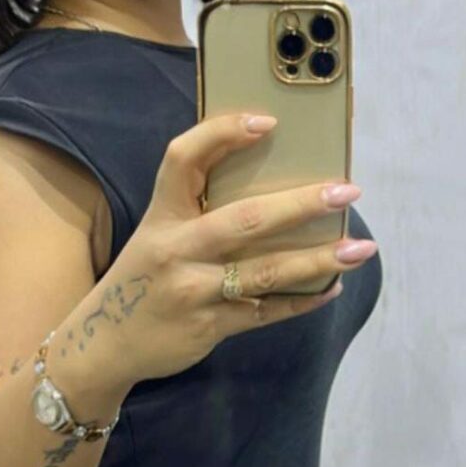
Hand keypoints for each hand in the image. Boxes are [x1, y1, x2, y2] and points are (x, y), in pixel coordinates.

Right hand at [95, 113, 377, 385]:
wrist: (104, 344)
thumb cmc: (145, 276)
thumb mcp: (158, 234)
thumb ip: (198, 210)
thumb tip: (275, 187)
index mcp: (162, 216)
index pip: (183, 159)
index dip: (222, 134)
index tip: (268, 122)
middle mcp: (176, 249)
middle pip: (245, 219)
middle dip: (301, 204)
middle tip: (346, 191)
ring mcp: (193, 290)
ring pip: (266, 271)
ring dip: (319, 259)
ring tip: (361, 248)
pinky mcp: (209, 326)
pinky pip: (266, 312)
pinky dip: (303, 300)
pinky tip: (332, 287)